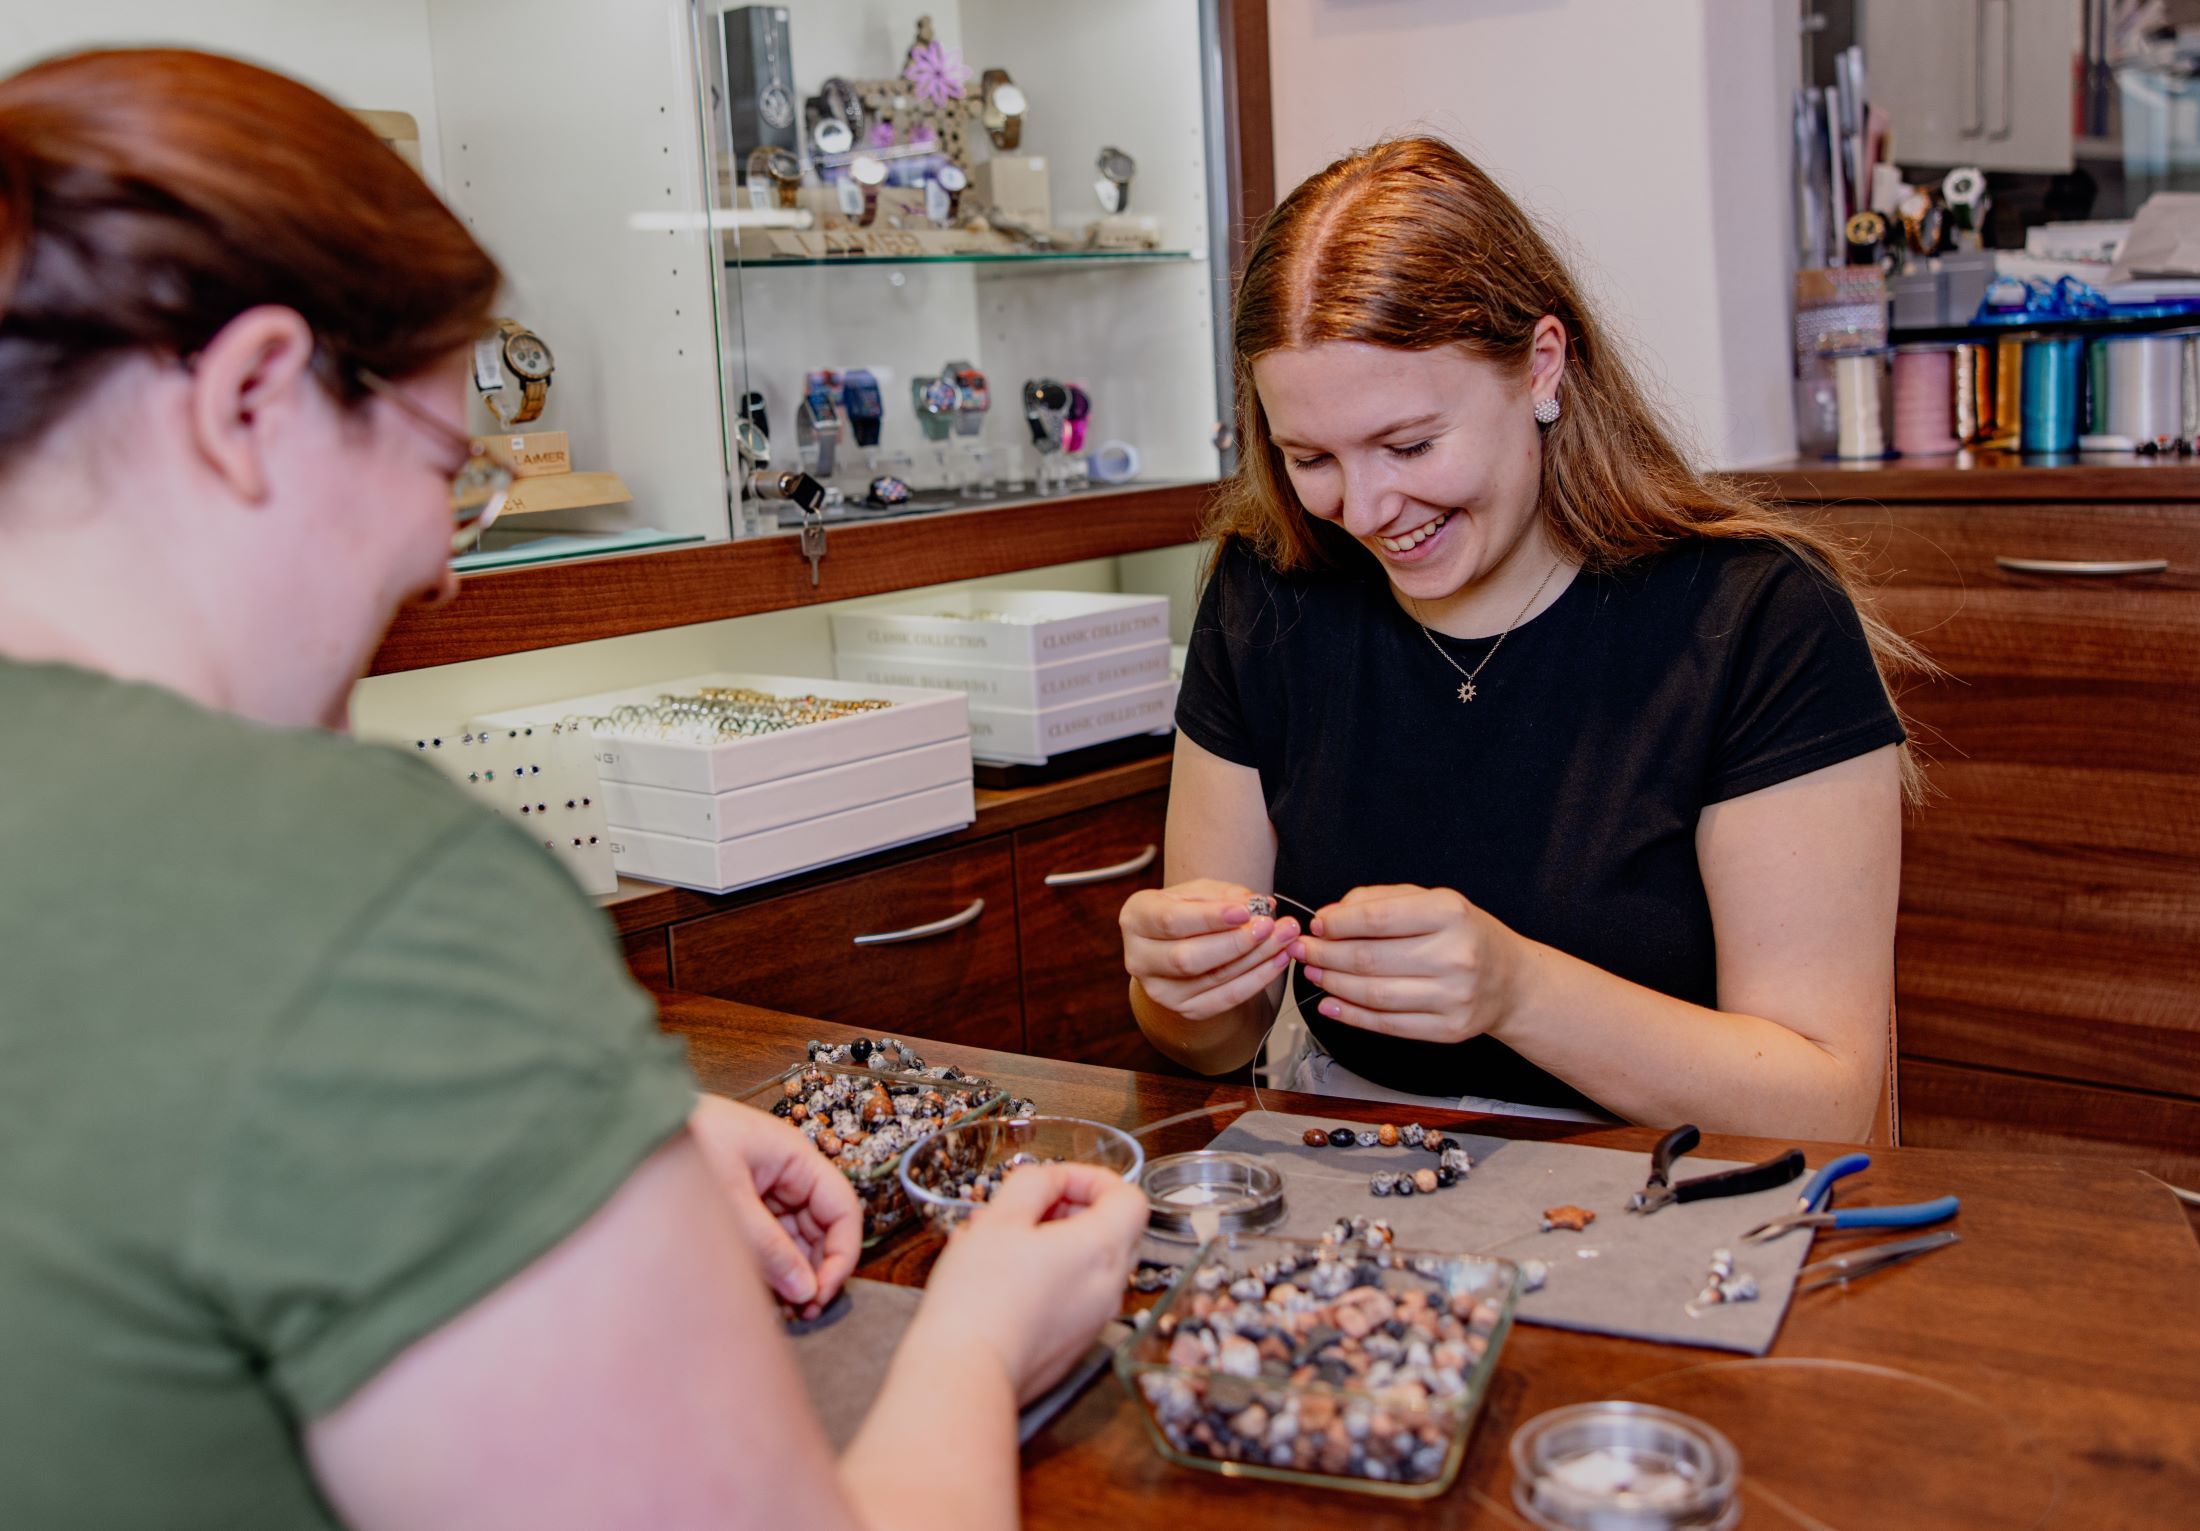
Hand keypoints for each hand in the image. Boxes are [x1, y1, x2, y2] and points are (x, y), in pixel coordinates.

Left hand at [686, 1093, 861, 1319]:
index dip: (842, 1253)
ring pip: (794, 1238)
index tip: (822, 1293)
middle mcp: (785, 1173)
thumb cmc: (680, 1142)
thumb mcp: (729, 1200)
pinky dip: (766, 1266)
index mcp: (794, 1158)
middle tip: (800, 1313)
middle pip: (821, 1228)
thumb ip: (769, 1247)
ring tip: (779, 1308)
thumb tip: (804, 1290)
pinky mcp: (739, 1204)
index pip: (842, 1208)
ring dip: (791, 1273)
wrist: (627, 1126)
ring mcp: (762, 1189)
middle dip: (816, 1269)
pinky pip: (767, 1240)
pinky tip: (758, 1291)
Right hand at [914, 1162, 1148, 1404]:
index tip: (1053, 1181)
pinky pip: (1076, 1298)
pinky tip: (1004, 1281)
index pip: (1129, 1197)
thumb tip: (1049, 1180)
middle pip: (1115, 1231)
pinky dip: (1052, 1279)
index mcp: (1102, 1249)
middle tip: (1027, 1210)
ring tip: (1004, 1244)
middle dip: (1073, 1210)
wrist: (966, 1375)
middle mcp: (1111, 1287)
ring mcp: (1096, 1320)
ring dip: (1057, 1244)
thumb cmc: (980, 1296)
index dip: (1092, 1178)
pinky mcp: (1074, 1345)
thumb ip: (1034, 1184)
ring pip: (1092, 1265)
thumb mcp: (1000, 1217)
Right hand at [1120, 878, 1297, 1020]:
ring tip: (1284, 938)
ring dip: (1256, 958)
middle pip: (1188, 958)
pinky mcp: (1185, 1009)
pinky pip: (1226, 998)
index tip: (1246, 910)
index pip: (1171, 921)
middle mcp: (1140, 959)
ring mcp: (1160, 990)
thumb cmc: (1185, 912)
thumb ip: (1226, 895)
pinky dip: (1257, 980)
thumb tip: (1260, 904)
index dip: (1211, 917)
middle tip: (1270, 926)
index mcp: (1136, 919)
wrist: (1174, 946)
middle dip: (1235, 942)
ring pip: (1212, 978)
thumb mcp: (1198, 892)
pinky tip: (1276, 960)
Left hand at [1289, 884, 1524, 1044]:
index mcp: (1450, 913)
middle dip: (1325, 954)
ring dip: (1332, 983)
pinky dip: (1352, 1016)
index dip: (1337, 924)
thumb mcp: (1430, 900)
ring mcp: (1454, 997)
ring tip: (1313, 971)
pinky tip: (1331, 1004)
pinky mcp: (1449, 1029)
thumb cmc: (1462, 934)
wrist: (1510, 979)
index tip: (1316, 924)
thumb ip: (1378, 901)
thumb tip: (1329, 918)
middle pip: (1369, 959)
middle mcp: (1455, 955)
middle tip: (1300, 949)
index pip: (1377, 919)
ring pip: (1374, 994)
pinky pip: (1388, 1024)